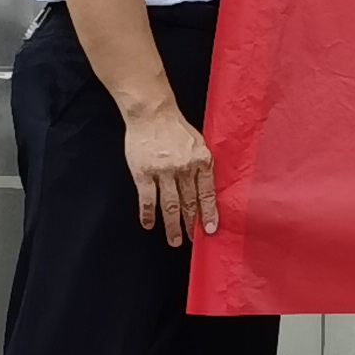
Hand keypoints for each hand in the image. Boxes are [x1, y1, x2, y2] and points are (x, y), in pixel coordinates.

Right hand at [123, 101, 218, 244]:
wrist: (152, 113)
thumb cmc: (176, 128)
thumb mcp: (199, 144)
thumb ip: (202, 165)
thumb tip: (206, 189)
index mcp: (202, 161)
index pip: (207, 194)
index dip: (209, 213)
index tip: (211, 230)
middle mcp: (185, 169)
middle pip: (189, 203)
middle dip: (191, 224)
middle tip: (192, 240)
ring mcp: (164, 172)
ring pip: (170, 205)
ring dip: (172, 225)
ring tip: (174, 240)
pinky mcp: (144, 173)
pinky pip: (147, 199)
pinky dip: (148, 214)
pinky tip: (149, 225)